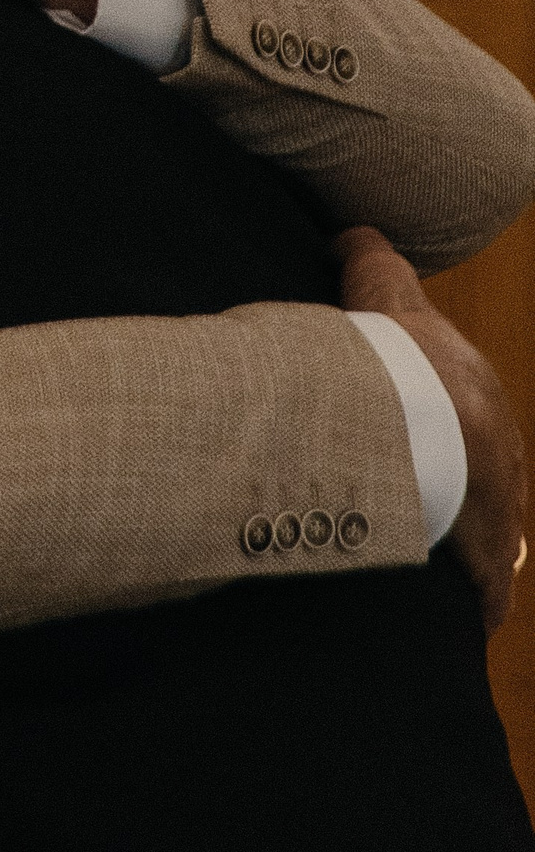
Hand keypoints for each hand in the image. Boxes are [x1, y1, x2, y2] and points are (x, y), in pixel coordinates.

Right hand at [336, 226, 525, 631]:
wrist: (413, 409)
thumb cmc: (393, 356)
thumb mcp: (381, 294)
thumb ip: (367, 260)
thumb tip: (349, 231)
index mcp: (479, 396)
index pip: (482, 422)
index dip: (461, 440)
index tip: (445, 457)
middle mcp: (503, 450)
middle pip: (499, 482)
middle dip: (480, 501)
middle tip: (450, 518)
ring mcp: (499, 502)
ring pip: (502, 535)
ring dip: (485, 555)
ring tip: (458, 573)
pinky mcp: (486, 550)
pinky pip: (490, 583)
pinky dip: (483, 600)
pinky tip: (477, 620)